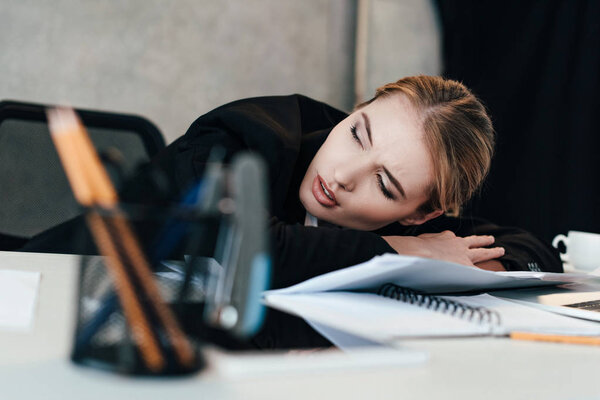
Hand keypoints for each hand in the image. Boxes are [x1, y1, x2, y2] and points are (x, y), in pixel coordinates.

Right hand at [382, 230, 504, 267]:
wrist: (417, 253)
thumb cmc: (411, 249)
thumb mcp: (413, 242)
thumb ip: (414, 244)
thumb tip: (399, 248)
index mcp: (444, 238)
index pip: (452, 238)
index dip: (454, 240)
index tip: (455, 239)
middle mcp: (456, 244)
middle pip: (473, 242)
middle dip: (482, 240)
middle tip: (490, 239)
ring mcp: (464, 255)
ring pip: (481, 252)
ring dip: (492, 251)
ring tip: (500, 249)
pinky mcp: (468, 267)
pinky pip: (483, 271)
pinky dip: (492, 273)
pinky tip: (501, 276)